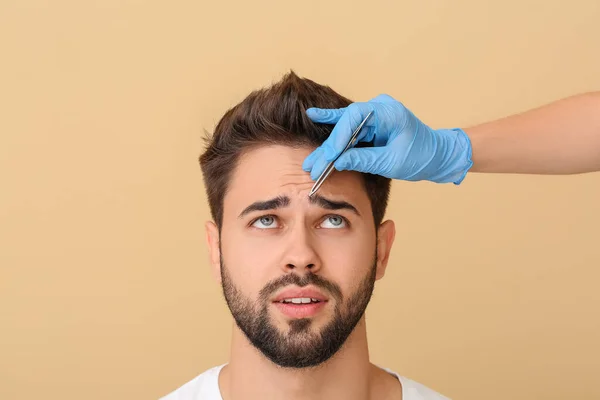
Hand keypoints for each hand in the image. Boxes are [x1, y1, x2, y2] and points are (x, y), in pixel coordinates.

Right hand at [302, 94, 472, 183]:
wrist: (438, 155)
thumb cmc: (421, 156)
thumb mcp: (392, 162)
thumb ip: (364, 159)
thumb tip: (338, 162)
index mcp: (389, 112)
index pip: (355, 118)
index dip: (338, 137)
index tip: (329, 157)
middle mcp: (379, 108)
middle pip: (346, 124)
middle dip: (329, 147)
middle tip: (312, 166)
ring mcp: (375, 115)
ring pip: (345, 129)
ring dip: (329, 147)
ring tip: (311, 162)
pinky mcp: (372, 124)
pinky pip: (350, 126)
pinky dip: (334, 128)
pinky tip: (314, 116)